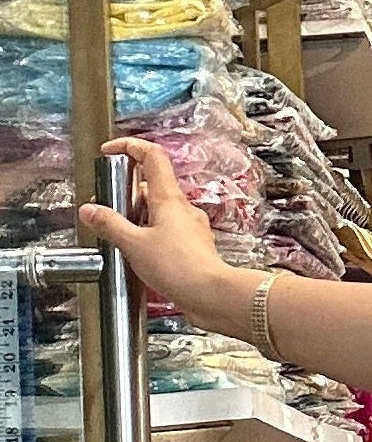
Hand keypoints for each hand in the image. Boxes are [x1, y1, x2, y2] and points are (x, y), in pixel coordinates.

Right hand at [78, 135, 233, 326]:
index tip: (109, 151)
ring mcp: (190, 226)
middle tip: (109, 209)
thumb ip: (110, 225)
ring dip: (139, 217)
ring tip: (122, 236)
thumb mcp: (133, 245)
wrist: (212, 295)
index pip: (152, 155)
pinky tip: (141, 254)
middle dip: (127, 193)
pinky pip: (168, 231)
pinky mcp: (193, 245)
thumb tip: (90, 210)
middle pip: (153, 184)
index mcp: (168, 198)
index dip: (129, 146)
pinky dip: (151, 235)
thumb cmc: (178, 267)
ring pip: (160, 210)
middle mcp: (182, 207)